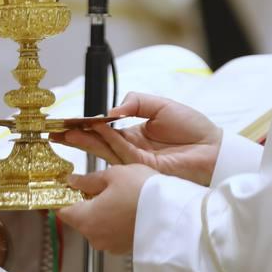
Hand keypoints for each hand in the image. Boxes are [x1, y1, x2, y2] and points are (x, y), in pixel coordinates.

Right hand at [54, 92, 221, 185]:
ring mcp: (136, 162)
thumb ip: (135, 102)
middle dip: (76, 137)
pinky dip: (106, 141)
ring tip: (65, 134)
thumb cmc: (194, 128)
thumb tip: (111, 111)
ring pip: (104, 151)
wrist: (216, 150)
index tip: (68, 121)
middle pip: (98, 143)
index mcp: (136, 135)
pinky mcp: (144, 169)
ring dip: (84, 141)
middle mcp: (132, 150)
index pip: (105, 130)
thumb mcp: (160, 106)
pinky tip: (94, 130)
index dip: (86, 125)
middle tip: (55, 132)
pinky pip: (121, 154)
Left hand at [57, 164, 156, 253]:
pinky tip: (127, 207)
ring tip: (117, 194)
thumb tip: (73, 181)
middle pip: (79, 219)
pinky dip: (114, 221)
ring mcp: (111, 245)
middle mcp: (95, 237)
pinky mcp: (125, 249)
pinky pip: (112, 233)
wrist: (175, 215)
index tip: (68, 186)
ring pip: (96, 226)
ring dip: (101, 212)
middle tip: (97, 185)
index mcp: (86, 219)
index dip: (63, 196)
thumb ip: (89, 180)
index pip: (62, 210)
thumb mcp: (113, 175)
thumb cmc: (144, 192)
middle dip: (85, 202)